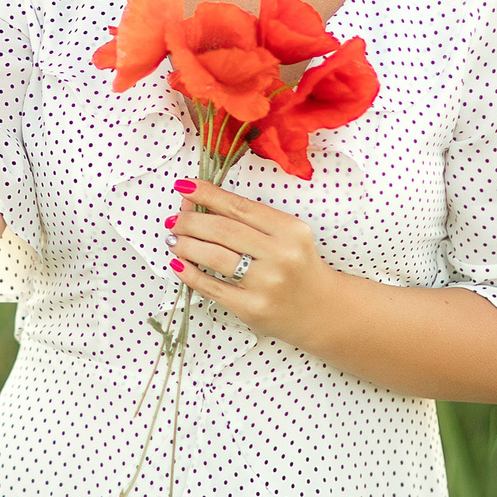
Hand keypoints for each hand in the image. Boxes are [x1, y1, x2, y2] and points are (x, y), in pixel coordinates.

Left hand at [165, 180, 340, 346]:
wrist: (323, 310)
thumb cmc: (298, 266)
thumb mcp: (286, 235)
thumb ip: (249, 220)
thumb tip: (197, 203)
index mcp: (290, 230)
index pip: (239, 207)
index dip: (207, 194)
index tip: (184, 186)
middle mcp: (281, 256)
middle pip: (222, 231)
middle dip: (190, 221)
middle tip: (174, 220)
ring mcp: (267, 284)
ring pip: (214, 257)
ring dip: (185, 245)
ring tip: (173, 240)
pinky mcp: (253, 308)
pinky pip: (212, 288)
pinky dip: (189, 274)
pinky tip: (178, 264)